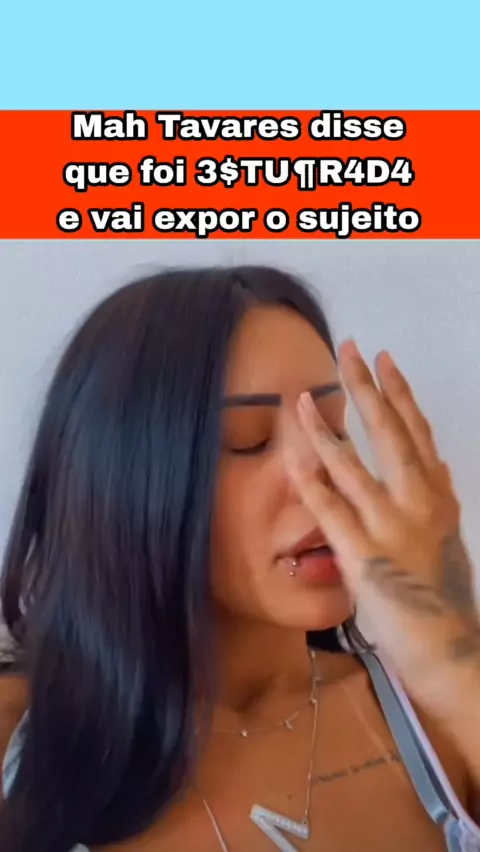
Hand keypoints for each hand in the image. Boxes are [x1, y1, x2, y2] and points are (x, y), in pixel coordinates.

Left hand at [283, 340, 479, 715]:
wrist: (445, 646)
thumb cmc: (441, 591)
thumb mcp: (448, 535)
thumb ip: (439, 495)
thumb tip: (433, 459)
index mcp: (437, 496)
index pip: (417, 431)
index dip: (399, 392)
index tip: (383, 359)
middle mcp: (419, 503)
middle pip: (390, 434)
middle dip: (367, 389)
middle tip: (348, 350)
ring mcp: (391, 528)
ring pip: (354, 467)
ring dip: (323, 430)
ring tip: (301, 400)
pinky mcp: (364, 557)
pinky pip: (331, 512)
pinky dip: (312, 483)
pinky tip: (293, 459)